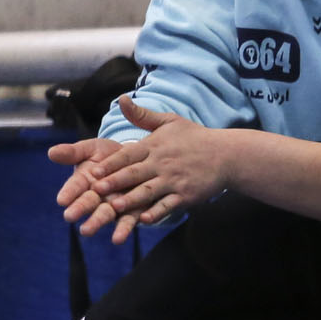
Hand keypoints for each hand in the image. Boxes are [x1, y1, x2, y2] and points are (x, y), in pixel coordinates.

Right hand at [48, 136, 128, 238]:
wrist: (139, 161)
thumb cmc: (110, 155)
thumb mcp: (92, 149)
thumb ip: (73, 152)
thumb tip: (51, 152)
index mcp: (85, 180)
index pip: (75, 186)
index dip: (69, 192)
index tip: (61, 199)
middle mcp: (98, 196)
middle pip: (88, 203)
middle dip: (79, 209)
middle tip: (69, 216)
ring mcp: (115, 205)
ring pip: (105, 214)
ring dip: (97, 222)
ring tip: (86, 231)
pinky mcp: (133, 211)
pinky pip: (129, 221)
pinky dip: (124, 229)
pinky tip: (119, 239)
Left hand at [82, 97, 233, 243]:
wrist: (227, 155)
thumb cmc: (196, 138)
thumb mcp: (170, 121)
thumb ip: (142, 115)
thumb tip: (121, 99)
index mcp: (155, 146)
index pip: (128, 154)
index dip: (111, 164)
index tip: (93, 171)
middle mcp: (162, 164)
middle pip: (135, 174)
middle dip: (115, 182)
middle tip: (95, 190)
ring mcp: (175, 180)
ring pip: (149, 191)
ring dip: (131, 199)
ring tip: (114, 206)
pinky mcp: (186, 195)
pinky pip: (169, 205)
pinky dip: (157, 212)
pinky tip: (144, 219)